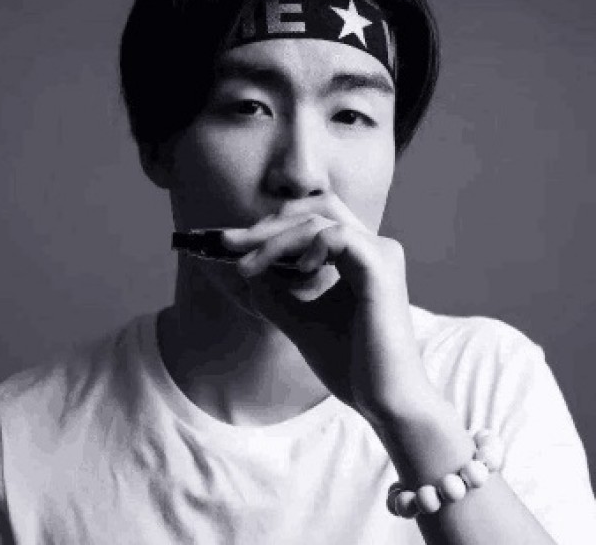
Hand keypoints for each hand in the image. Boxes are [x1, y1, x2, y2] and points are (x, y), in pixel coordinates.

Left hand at [221, 195, 432, 421]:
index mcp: (358, 256)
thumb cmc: (349, 363)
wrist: (383, 401)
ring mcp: (380, 253)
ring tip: (248, 266)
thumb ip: (274, 291)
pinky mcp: (381, 267)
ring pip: (318, 221)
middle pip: (312, 210)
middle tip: (227, 244)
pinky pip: (336, 236)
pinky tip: (297, 272)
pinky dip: (308, 247)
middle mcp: (373, 247)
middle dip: (265, 226)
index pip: (310, 221)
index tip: (229, 245)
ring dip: (275, 240)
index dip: (268, 227)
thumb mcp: (298, 319)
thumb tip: (245, 266)